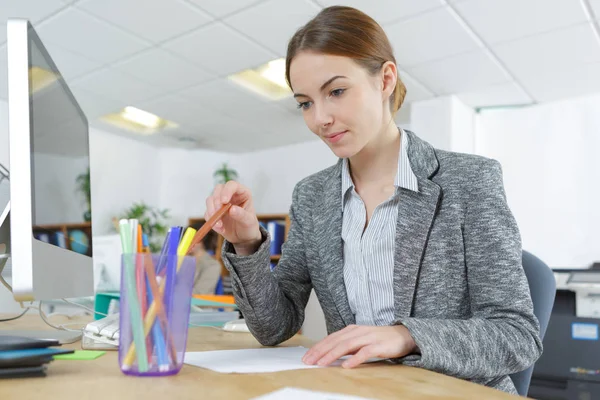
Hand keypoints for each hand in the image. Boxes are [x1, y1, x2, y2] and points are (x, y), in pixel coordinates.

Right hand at [205, 181, 261, 254]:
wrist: (243, 237)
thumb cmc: (249, 226)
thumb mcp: (249, 222)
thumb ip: (241, 215)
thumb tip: (232, 209)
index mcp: (242, 193)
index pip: (232, 185)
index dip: (227, 191)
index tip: (224, 201)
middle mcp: (230, 195)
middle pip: (218, 189)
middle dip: (216, 200)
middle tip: (218, 212)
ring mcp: (220, 203)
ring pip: (210, 200)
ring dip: (212, 211)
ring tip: (220, 225)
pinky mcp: (214, 212)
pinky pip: (207, 213)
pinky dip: (211, 220)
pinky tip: (219, 228)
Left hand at [302, 324, 416, 368]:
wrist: (403, 335)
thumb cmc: (379, 340)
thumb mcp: (359, 341)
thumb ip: (346, 346)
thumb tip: (328, 355)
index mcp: (351, 330)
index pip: (331, 338)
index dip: (317, 347)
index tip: (306, 357)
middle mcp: (358, 331)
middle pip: (335, 341)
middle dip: (320, 352)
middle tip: (308, 361)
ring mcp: (368, 337)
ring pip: (347, 345)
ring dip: (332, 355)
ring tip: (322, 364)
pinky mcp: (379, 345)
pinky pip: (365, 352)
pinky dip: (355, 359)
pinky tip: (346, 366)